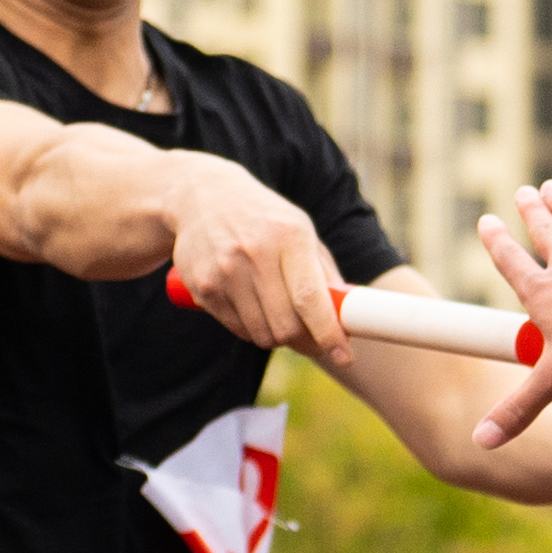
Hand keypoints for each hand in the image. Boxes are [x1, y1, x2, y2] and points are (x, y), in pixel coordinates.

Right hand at [160, 158, 353, 363]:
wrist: (204, 196)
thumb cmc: (264, 219)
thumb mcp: (300, 230)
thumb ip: (324, 272)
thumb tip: (348, 316)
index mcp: (290, 237)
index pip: (310, 298)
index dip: (328, 333)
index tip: (343, 356)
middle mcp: (255, 254)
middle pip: (286, 326)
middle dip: (304, 341)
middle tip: (311, 338)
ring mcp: (225, 271)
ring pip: (261, 334)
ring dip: (277, 336)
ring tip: (279, 316)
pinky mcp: (203, 287)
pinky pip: (237, 329)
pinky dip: (251, 328)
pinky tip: (252, 306)